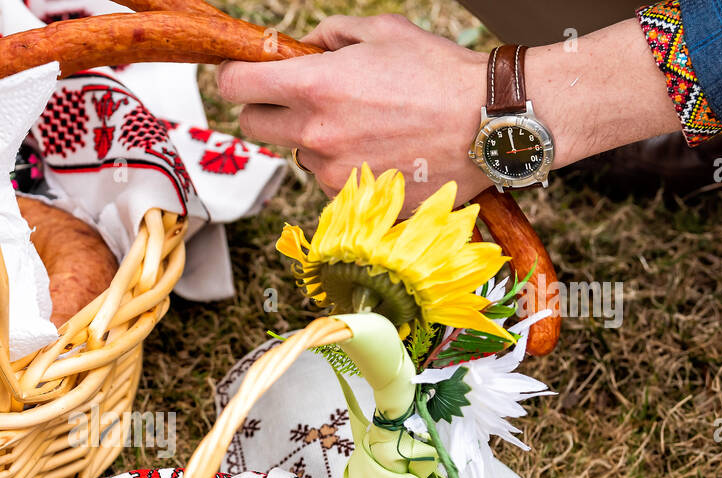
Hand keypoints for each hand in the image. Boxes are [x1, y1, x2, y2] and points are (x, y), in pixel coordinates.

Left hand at [216, 15, 682, 208]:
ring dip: (314, 139)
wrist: (489, 124)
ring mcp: (332, 173)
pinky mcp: (354, 199)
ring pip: (297, 154)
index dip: (232, 76)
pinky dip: (345, 166)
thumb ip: (331, 36)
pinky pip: (331, 180)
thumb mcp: (382, 33)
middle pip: (254, 125)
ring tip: (363, 123)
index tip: (238, 74)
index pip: (235, 87)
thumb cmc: (441, 75)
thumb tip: (306, 46)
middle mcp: (315, 134)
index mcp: (314, 88)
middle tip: (299, 96)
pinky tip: (381, 149)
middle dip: (268, 107)